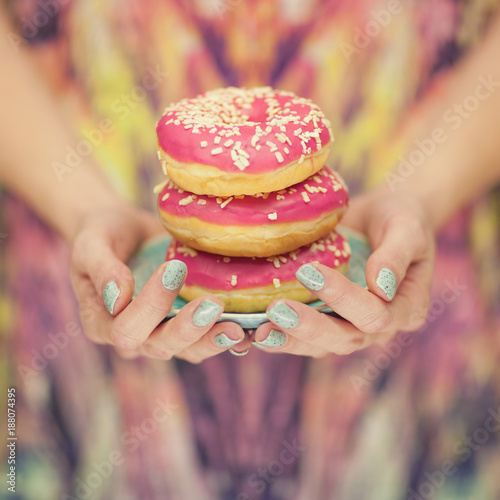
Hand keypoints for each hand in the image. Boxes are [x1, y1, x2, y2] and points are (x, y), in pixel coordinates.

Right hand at [70, 201, 247, 361]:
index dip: (150, 306)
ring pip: (188, 350)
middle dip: (188, 328)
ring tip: (238, 329)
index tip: (173, 270)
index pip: (126, 329)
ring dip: (213, 340)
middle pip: (160, 347)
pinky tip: (248, 330)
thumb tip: (117, 298)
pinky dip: (226, 337)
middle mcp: (134, 337)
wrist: (123, 228)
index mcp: (102, 324)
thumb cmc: (102, 234)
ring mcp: (162, 333)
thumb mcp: (91, 245)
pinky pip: (205, 338)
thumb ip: (102, 270)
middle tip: (213, 304)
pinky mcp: (186, 324)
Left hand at [252, 189, 434, 355]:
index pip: (375, 314)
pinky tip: (253, 333)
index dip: (344, 298)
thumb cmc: (399, 219)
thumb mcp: (406, 228)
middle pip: (346, 339)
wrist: (381, 219)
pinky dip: (280, 336)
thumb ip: (396, 255)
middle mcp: (380, 328)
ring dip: (290, 340)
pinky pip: (304, 336)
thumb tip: (380, 285)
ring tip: (260, 332)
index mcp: (407, 309)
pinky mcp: (327, 321)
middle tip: (277, 311)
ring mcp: (351, 328)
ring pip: (321, 346)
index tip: (310, 272)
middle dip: (310, 327)